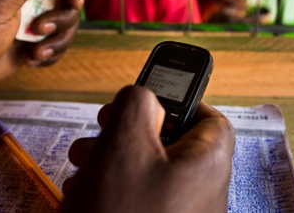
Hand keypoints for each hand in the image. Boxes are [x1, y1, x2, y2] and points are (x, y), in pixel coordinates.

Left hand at [0, 0, 83, 91]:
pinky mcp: (37, 46)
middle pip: (70, 6)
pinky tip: (29, 60)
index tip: (75, 3)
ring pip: (68, 31)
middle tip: (39, 30)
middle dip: (60, 22)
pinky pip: (59, 50)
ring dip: (55, 44)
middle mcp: (32, 3)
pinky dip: (49, 57)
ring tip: (33, 53)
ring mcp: (36, 26)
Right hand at [60, 86, 235, 212]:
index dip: (179, 102)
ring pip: (148, 170)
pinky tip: (85, 194)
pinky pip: (139, 198)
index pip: (209, 118)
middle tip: (101, 131)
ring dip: (113, 160)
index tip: (147, 101)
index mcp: (208, 163)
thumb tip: (145, 96)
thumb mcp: (125, 143)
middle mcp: (202, 190)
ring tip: (83, 163)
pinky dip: (113, 189)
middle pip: (171, 143)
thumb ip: (138, 104)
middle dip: (129, 132)